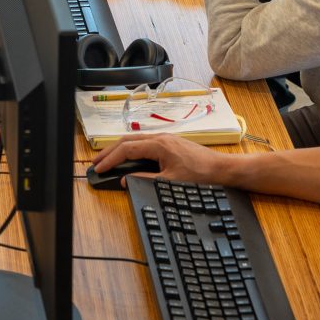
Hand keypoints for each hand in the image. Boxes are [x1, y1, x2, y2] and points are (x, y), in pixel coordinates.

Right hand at [91, 134, 231, 185]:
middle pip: (127, 141)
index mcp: (159, 145)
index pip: (126, 149)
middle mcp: (160, 138)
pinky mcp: (171, 143)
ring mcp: (166, 139)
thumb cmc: (201, 174)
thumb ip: (145, 180)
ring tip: (108, 159)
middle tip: (97, 162)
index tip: (100, 168)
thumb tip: (126, 180)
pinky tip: (129, 157)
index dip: (110, 159)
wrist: (222, 169)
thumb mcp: (170, 181)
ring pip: (135, 140)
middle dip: (109, 151)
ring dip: (120, 149)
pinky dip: (131, 149)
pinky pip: (144, 142)